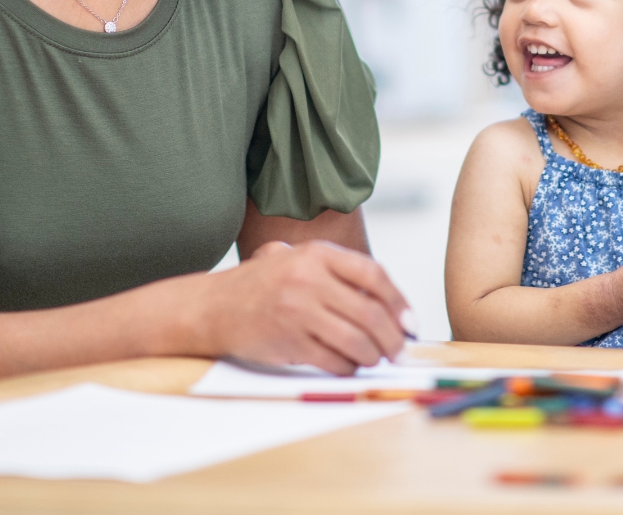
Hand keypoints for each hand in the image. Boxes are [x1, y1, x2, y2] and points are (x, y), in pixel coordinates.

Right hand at [187, 240, 410, 374]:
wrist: (212, 307)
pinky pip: (334, 361)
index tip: (411, 322)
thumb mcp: (294, 257)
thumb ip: (335, 269)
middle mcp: (310, 278)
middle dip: (394, 338)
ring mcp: (299, 310)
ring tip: (376, 360)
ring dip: (374, 356)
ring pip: (357, 341)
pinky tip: (349, 366)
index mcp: (317, 253)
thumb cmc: (259, 284)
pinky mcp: (289, 341)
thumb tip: (389, 299)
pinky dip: (349, 368)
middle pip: (371, 313)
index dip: (399, 302)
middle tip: (400, 350)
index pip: (374, 275)